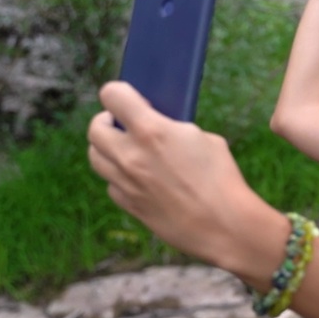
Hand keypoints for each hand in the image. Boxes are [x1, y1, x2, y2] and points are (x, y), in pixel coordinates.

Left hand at [86, 82, 281, 275]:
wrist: (223, 225)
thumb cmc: (221, 178)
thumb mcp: (204, 138)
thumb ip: (174, 128)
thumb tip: (162, 128)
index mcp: (151, 130)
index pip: (112, 95)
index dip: (118, 92)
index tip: (129, 99)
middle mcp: (130, 155)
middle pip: (95, 128)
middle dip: (107, 121)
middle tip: (124, 124)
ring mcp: (125, 182)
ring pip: (95, 157)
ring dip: (107, 148)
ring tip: (127, 150)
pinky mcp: (129, 205)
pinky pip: (111, 184)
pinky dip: (120, 177)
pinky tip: (139, 178)